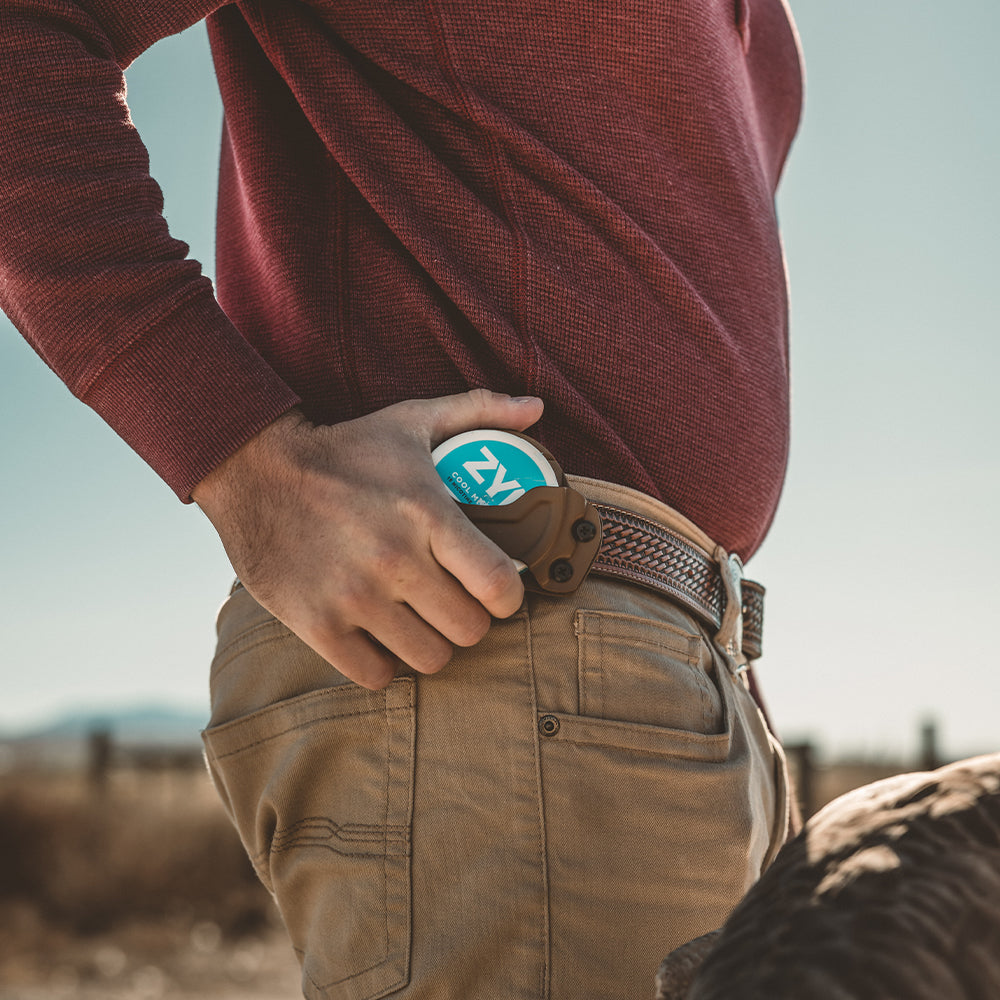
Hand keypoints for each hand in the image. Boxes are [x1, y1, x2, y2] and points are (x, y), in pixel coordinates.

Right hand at [193, 390, 544, 688]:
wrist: (254, 471)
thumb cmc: (344, 449)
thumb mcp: (412, 419)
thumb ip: (479, 410)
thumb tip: (536, 408)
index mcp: (426, 513)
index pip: (498, 586)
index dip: (508, 596)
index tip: (496, 590)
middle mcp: (394, 559)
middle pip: (469, 631)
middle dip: (470, 619)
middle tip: (454, 602)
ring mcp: (353, 597)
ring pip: (429, 658)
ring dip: (430, 643)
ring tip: (420, 620)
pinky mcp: (316, 624)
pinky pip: (375, 675)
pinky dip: (383, 663)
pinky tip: (380, 637)